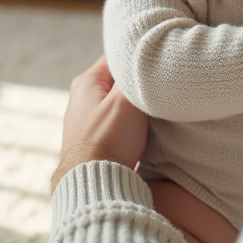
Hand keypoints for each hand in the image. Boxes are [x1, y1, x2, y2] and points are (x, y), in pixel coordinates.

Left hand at [51, 54, 148, 192]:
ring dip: (136, 106)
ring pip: (119, 102)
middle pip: (119, 80)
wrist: (96, 186)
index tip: (159, 65)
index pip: (117, 56)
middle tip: (160, 87)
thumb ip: (136, 76)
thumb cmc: (108, 141)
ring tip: (155, 109)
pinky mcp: (95, 140)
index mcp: (86, 82)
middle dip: (139, 84)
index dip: (139, 59)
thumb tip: (144, 60)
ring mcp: (87, 120)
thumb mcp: (126, 100)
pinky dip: (131, 123)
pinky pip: (118, 122)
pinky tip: (144, 130)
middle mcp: (82, 98)